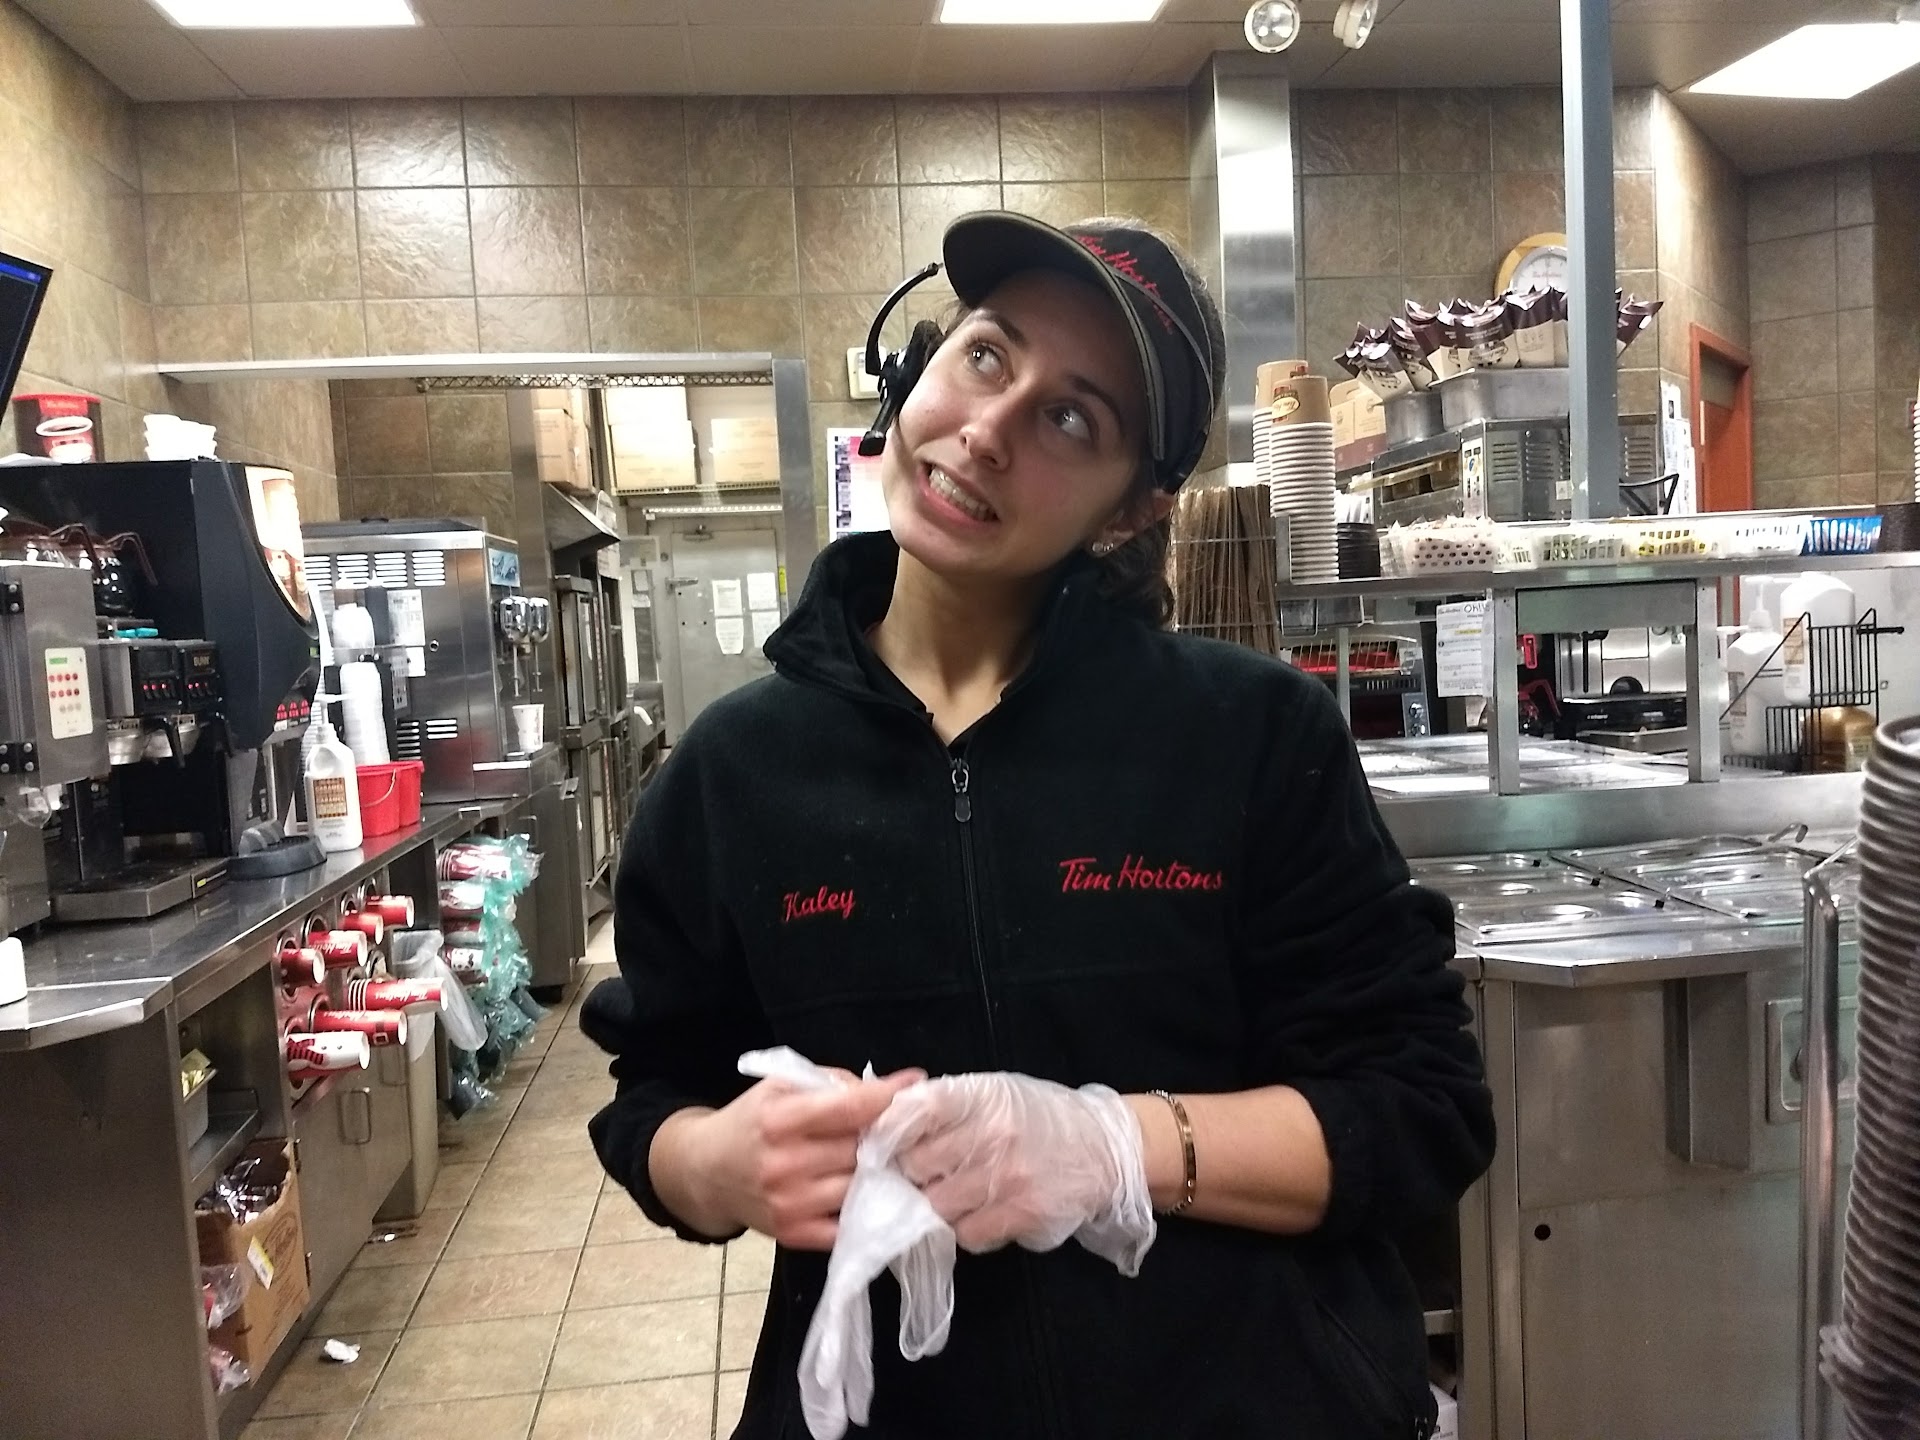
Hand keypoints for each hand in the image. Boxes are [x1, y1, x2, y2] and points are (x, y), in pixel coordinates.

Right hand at [666, 1067, 922, 1249]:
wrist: (706, 1172)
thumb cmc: (750, 1122)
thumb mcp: (780, 1086)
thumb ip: (830, 1083)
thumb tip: (882, 1089)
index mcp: (779, 1120)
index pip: (847, 1108)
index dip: (887, 1096)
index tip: (916, 1084)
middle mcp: (784, 1164)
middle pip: (861, 1149)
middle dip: (886, 1135)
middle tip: (905, 1126)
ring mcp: (789, 1204)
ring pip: (862, 1186)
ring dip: (881, 1172)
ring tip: (891, 1158)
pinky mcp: (794, 1234)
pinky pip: (848, 1224)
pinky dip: (867, 1208)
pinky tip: (875, 1191)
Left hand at [873, 1073, 1155, 1273]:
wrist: (1104, 1148)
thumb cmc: (1040, 1118)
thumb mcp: (996, 1094)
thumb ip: (949, 1107)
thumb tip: (889, 1125)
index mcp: (980, 1097)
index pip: (914, 1112)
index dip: (889, 1132)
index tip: (880, 1148)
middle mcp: (991, 1134)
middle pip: (915, 1166)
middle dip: (911, 1176)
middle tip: (919, 1179)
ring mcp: (1006, 1176)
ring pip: (936, 1207)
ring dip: (936, 1208)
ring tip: (951, 1199)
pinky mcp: (1021, 1213)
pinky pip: (967, 1234)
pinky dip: (966, 1230)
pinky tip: (979, 1215)